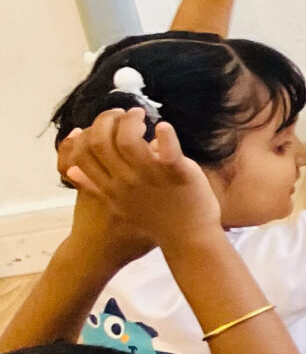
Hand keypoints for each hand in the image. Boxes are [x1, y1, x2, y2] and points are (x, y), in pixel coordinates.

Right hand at [60, 110, 223, 252]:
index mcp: (109, 186)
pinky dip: (166, 136)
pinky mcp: (176, 175)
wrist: (188, 239)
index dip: (87, 133)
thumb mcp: (115, 204)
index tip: (104, 124)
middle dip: (107, 120)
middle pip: (100, 142)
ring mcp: (149, 177)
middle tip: (124, 113)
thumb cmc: (153, 220)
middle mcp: (124, 181)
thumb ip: (92, 186)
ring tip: (140, 116)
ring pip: (127, 140)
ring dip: (131, 122)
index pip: (82, 153)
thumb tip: (69, 169)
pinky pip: (168, 152)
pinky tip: (163, 127)